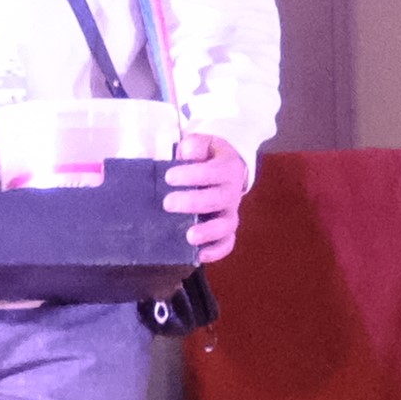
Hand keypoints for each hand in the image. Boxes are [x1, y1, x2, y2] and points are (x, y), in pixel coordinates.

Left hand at [162, 132, 250, 262]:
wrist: (229, 165)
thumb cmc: (208, 156)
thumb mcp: (204, 143)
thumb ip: (195, 145)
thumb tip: (185, 152)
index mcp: (227, 168)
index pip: (213, 172)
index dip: (192, 175)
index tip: (169, 177)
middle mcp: (232, 191)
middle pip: (218, 200)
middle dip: (192, 202)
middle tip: (168, 203)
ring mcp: (231, 211)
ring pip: (227, 225)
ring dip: (209, 232)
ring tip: (189, 236)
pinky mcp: (227, 227)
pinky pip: (228, 242)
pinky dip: (217, 251)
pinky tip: (200, 256)